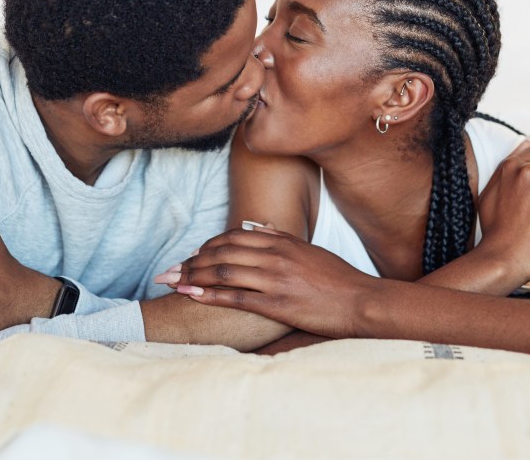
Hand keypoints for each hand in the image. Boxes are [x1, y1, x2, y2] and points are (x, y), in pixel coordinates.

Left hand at [157, 225, 379, 338]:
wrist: (361, 302)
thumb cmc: (337, 278)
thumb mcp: (308, 250)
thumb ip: (282, 236)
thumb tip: (258, 225)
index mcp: (281, 241)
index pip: (232, 236)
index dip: (206, 246)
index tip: (190, 255)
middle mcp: (274, 256)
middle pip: (220, 253)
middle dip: (190, 262)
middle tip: (168, 271)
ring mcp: (274, 279)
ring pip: (222, 272)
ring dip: (192, 277)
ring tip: (172, 283)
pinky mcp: (277, 304)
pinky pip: (236, 297)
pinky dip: (209, 296)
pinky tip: (192, 296)